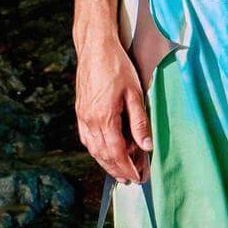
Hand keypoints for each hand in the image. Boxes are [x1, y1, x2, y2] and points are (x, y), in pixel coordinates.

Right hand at [76, 35, 152, 182]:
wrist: (95, 47)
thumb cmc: (117, 66)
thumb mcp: (135, 93)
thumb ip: (139, 122)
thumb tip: (147, 146)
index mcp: (104, 118)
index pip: (116, 153)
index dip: (127, 168)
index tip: (138, 178)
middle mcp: (90, 121)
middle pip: (103, 155)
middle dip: (117, 170)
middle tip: (131, 180)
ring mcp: (82, 116)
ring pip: (93, 149)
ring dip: (106, 163)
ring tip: (119, 172)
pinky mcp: (80, 111)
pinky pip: (87, 138)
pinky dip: (96, 150)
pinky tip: (104, 152)